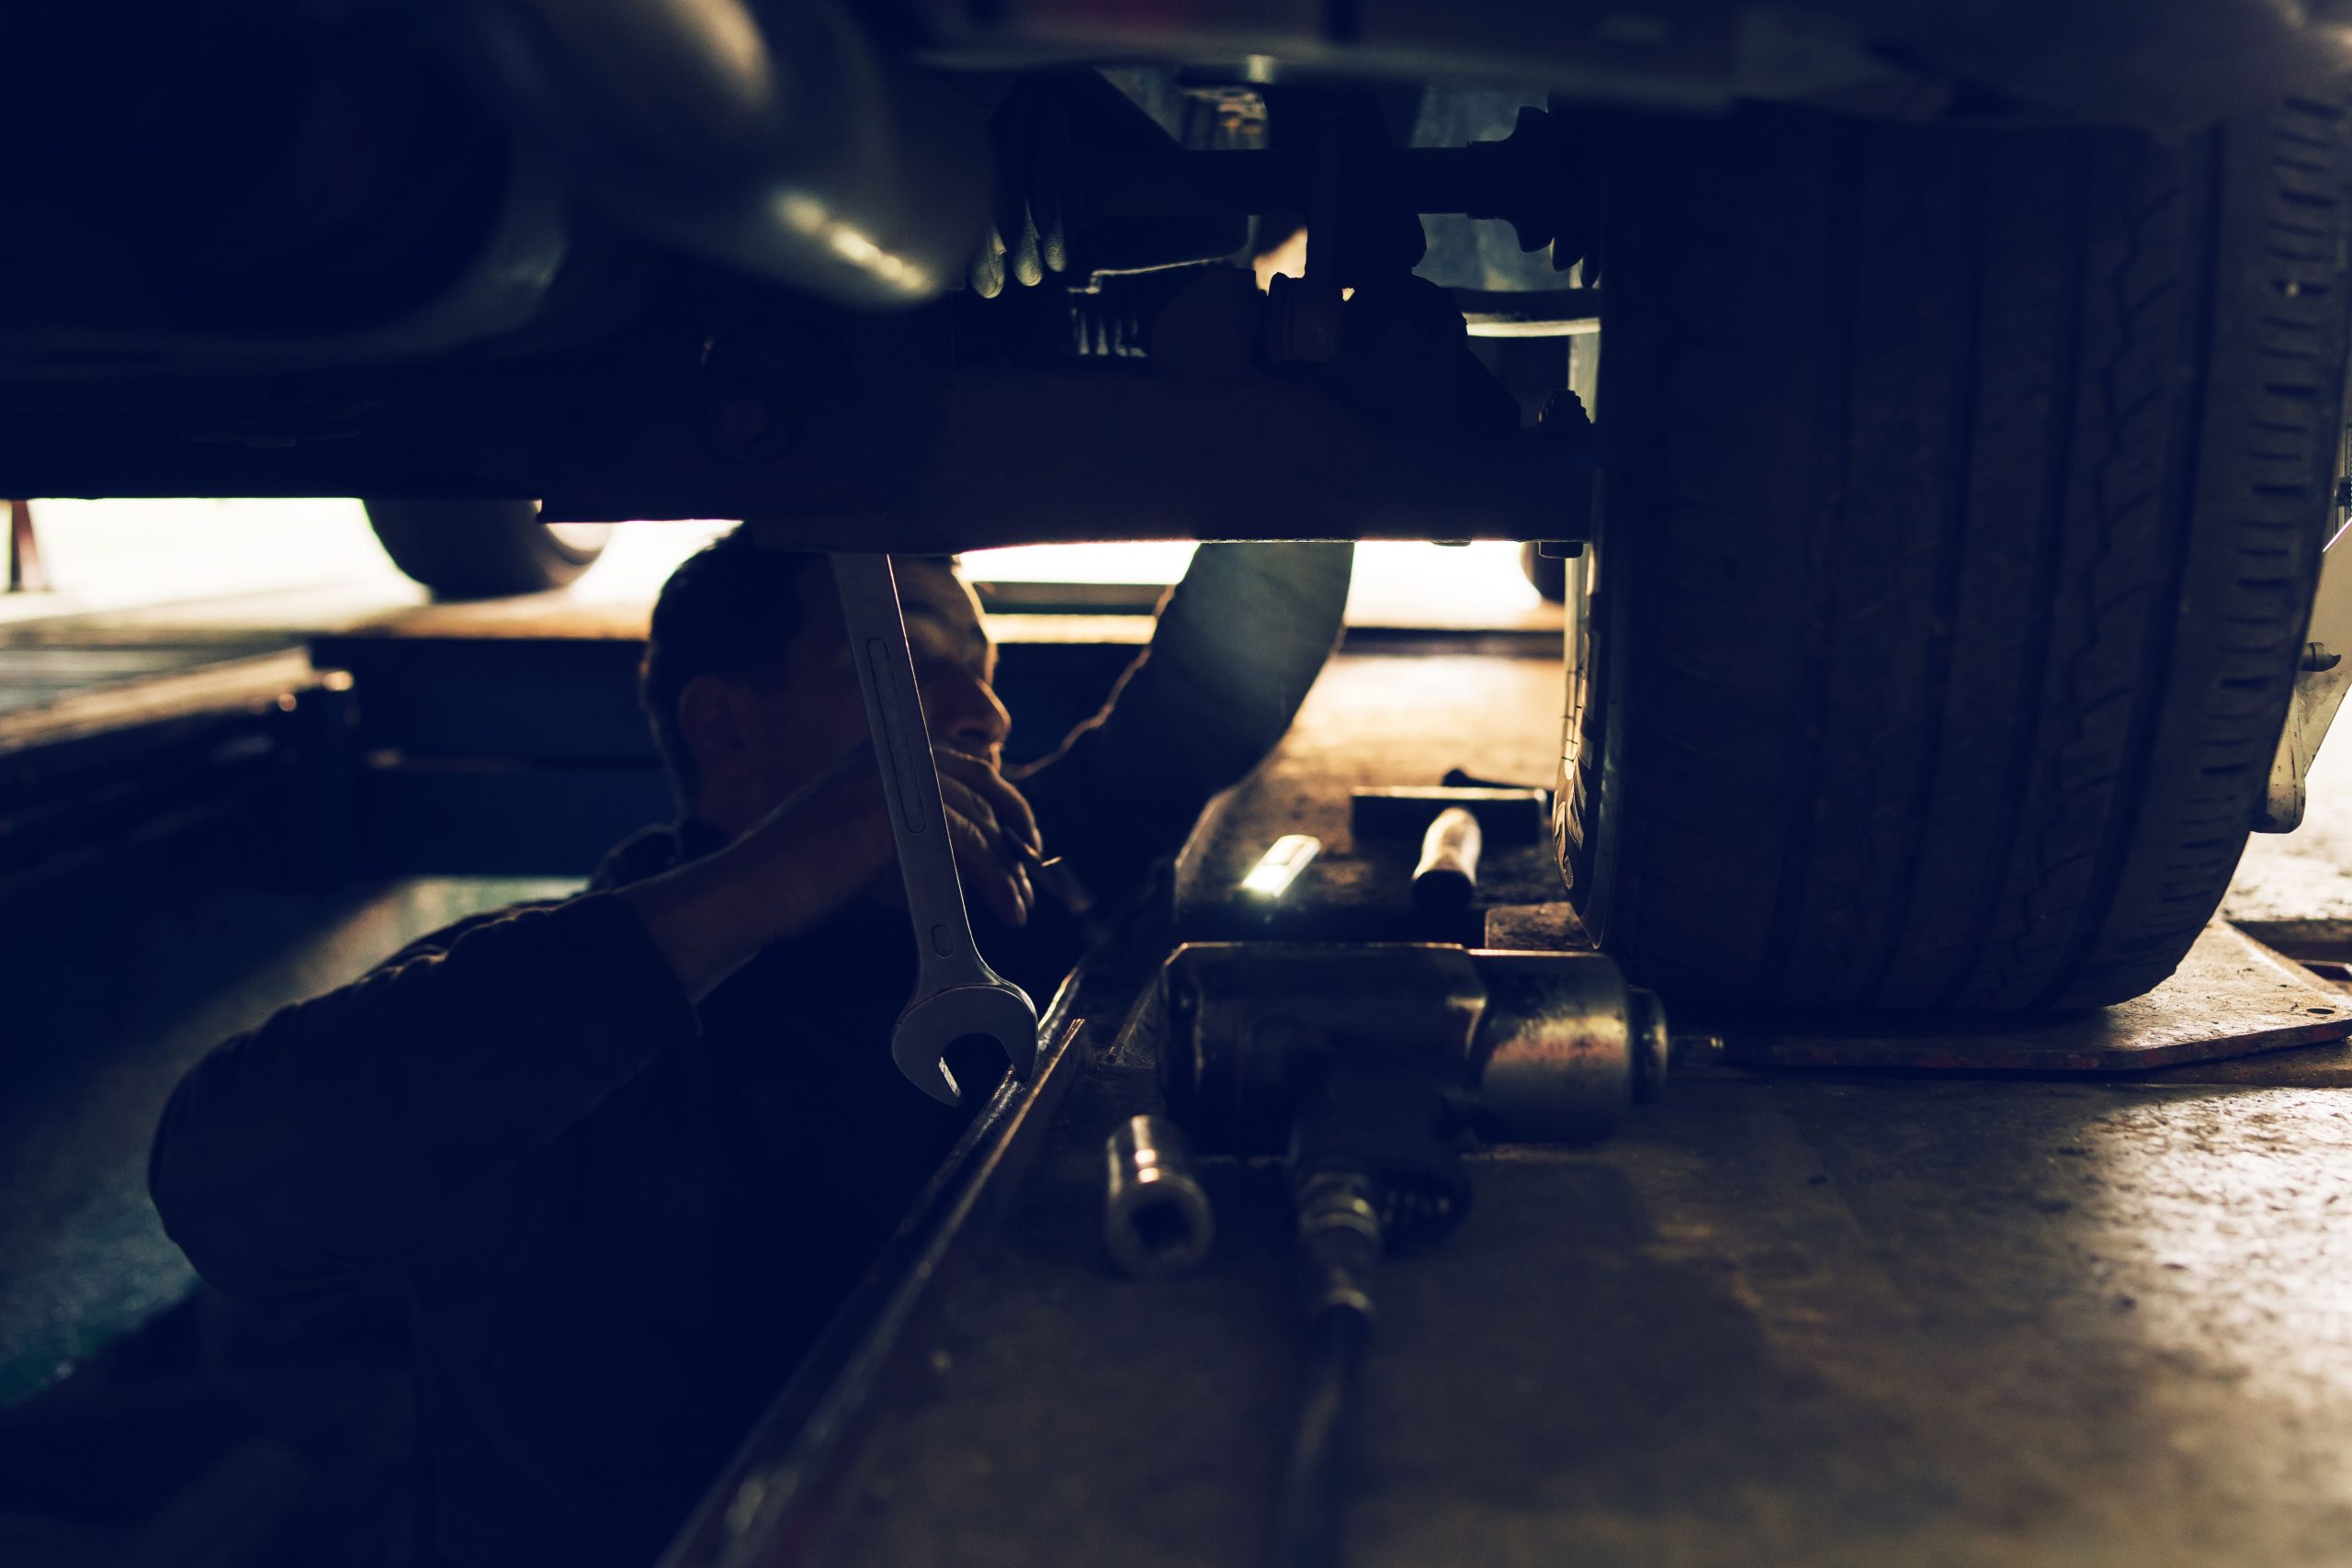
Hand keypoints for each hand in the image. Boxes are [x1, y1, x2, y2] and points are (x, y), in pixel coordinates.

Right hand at [623, 744, 1042, 1001]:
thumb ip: (925, 842)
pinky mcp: (893, 816)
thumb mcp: (874, 847)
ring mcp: (891, 781)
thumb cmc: (806, 879)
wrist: (752, 892)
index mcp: (885, 753)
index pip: (967, 766)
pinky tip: (1005, 911)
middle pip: (983, 788)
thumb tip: (985, 865)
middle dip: (1017, 835)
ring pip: (978, 823)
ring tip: (1020, 909)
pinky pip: (966, 848)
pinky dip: (994, 883)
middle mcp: (891, 755)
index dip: (1006, 802)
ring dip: (1008, 871)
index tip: (1026, 841)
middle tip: (1033, 877)